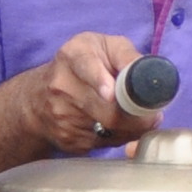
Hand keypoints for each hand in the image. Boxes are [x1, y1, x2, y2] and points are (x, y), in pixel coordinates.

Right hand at [27, 35, 150, 155]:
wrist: (37, 97)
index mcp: (73, 54)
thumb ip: (127, 55)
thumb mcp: (103, 47)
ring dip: (130, 128)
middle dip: (135, 116)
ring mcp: (61, 115)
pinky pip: (102, 144)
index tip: (111, 94)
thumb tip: (150, 75)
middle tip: (153, 116)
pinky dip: (116, 138)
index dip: (100, 81)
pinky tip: (114, 126)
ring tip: (135, 118)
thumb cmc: (83, 65)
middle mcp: (61, 84)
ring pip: (108, 130)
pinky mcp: (65, 138)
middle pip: (105, 109)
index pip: (86, 66)